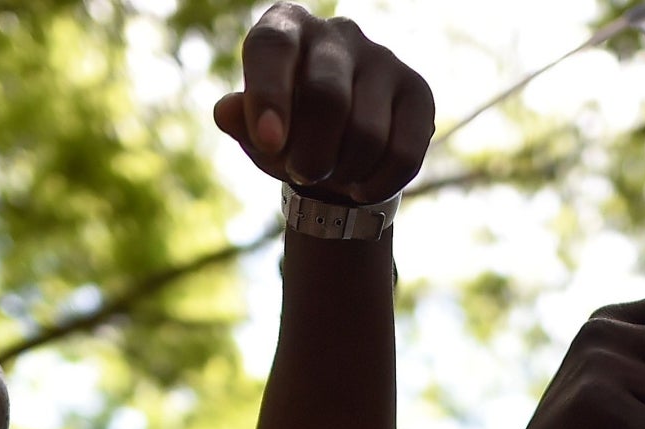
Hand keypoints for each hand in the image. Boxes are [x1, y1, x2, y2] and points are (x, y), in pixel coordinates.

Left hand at [213, 3, 431, 204]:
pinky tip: (362, 187)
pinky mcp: (418, 92)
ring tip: (333, 177)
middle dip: (312, 154)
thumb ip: (239, 121)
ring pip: (368, 132)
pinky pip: (404, 152)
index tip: (269, 143)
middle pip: (327, 96)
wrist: (339, 151)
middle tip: (303, 175)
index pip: (273, 47)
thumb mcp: (256, 131)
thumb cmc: (288, 133)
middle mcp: (338, 33)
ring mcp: (384, 59)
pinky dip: (378, 183)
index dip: (269, 95)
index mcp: (287, 26)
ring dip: (344, 173)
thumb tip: (227, 111)